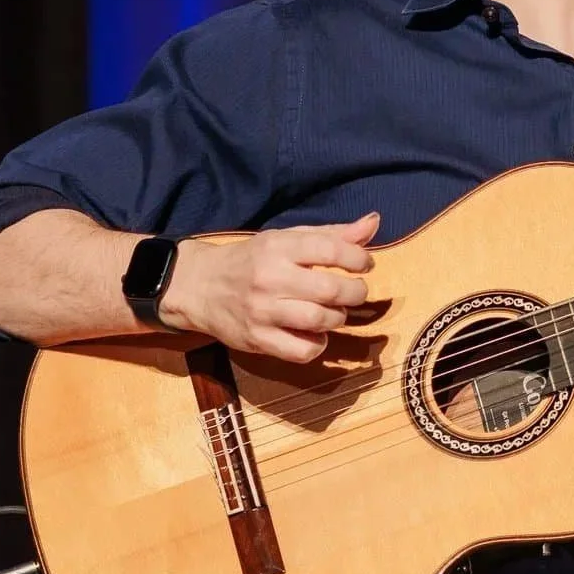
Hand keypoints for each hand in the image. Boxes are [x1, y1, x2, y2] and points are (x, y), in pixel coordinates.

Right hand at [162, 212, 378, 362]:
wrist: (200, 286)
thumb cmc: (252, 260)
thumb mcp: (287, 240)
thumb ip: (332, 234)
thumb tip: (374, 223)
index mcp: (279, 247)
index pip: (331, 250)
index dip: (358, 259)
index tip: (364, 265)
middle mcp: (270, 278)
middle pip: (331, 290)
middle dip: (355, 292)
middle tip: (355, 292)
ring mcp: (262, 311)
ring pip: (320, 321)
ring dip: (338, 318)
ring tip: (334, 311)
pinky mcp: (257, 340)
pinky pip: (302, 351)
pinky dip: (318, 345)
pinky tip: (315, 333)